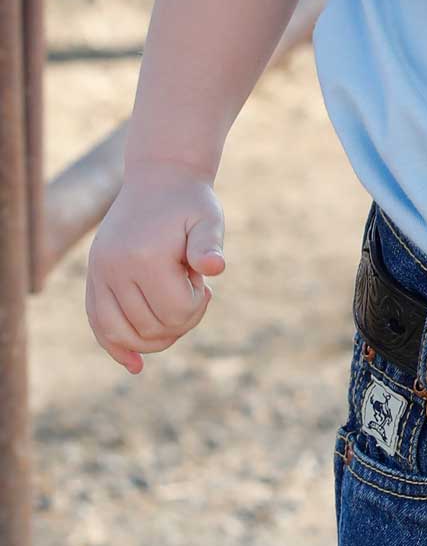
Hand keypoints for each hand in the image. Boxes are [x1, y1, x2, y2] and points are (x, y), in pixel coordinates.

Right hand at [85, 165, 225, 374]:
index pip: (175, 312)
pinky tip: (135, 365)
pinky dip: (115, 347)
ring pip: (123, 334)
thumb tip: (215, 266)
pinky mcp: (92, 277)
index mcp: (144, 256)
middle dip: (180, 319)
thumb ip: (210, 243)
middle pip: (151, 329)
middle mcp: (114, 268)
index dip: (198, 306)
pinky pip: (98, 324)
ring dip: (155, 334)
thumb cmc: (189, 203)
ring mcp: (98, 273)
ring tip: (174, 307)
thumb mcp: (208, 218)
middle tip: (190, 288)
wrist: (157, 179)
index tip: (204, 283)